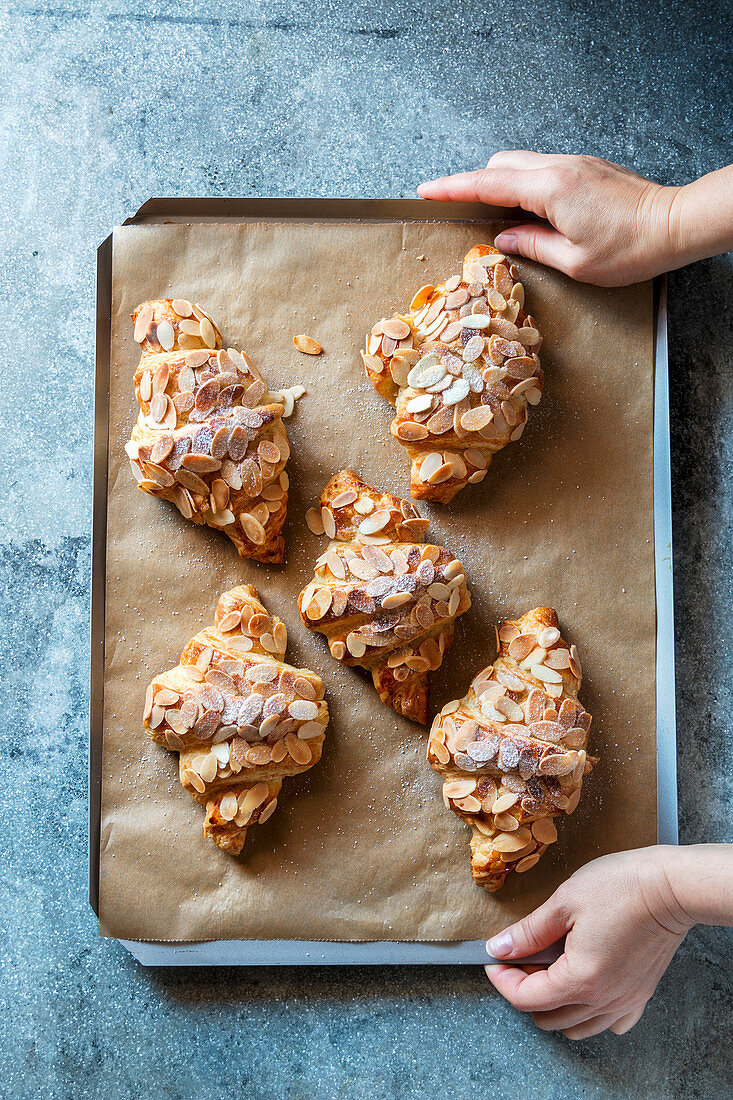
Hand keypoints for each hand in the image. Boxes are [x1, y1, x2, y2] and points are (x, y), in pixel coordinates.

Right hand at [419, 153, 732, 285]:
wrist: (675, 224)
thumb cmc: (631, 249)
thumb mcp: (575, 261)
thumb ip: (534, 245)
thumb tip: (505, 238)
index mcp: (551, 189)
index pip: (489, 183)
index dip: (454, 187)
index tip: (426, 191)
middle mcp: (559, 167)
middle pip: (502, 164)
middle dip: (476, 183)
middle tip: (460, 209)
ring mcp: (575, 163)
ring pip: (522, 164)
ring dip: (503, 184)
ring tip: (496, 215)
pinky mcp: (587, 168)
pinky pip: (543, 169)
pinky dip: (526, 185)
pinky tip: (530, 211)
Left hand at [484, 847, 692, 1039]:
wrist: (672, 887)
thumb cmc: (621, 887)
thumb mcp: (564, 902)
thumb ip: (529, 932)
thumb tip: (499, 948)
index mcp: (580, 980)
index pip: (526, 999)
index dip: (501, 980)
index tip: (493, 959)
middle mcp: (603, 1000)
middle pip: (548, 1018)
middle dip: (524, 990)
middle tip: (519, 957)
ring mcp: (625, 1000)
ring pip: (577, 1026)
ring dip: (554, 1005)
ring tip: (548, 969)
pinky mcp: (641, 993)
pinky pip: (611, 1022)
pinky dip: (591, 1013)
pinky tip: (584, 986)